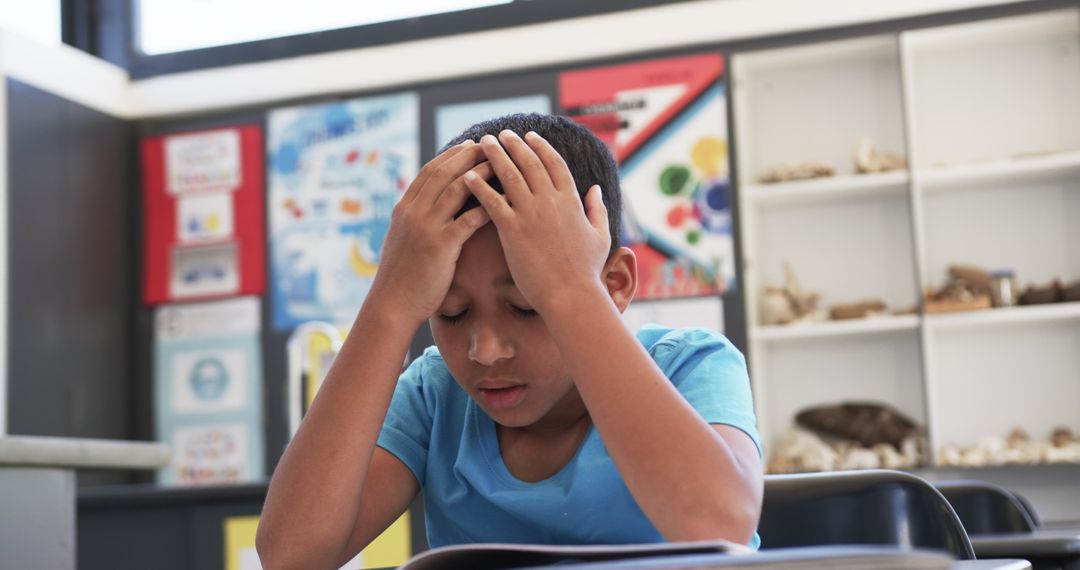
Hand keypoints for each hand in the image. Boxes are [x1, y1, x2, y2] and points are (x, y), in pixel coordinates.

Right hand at [366, 141, 492, 324]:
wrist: (392, 305)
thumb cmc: (401, 278)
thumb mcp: (402, 240)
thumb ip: (413, 221)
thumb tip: (426, 208)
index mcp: (404, 209)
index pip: (429, 171)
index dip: (451, 156)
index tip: (469, 146)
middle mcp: (413, 212)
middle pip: (444, 173)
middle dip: (468, 156)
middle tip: (490, 146)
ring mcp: (426, 228)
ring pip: (457, 189)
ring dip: (480, 174)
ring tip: (500, 165)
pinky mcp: (441, 246)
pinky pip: (468, 219)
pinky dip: (487, 206)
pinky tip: (504, 201)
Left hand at [464, 130, 610, 313]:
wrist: (571, 296)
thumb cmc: (586, 271)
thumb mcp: (600, 235)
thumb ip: (597, 209)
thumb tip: (595, 188)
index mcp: (571, 200)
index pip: (554, 163)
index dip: (540, 147)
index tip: (529, 136)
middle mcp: (550, 201)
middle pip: (529, 163)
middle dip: (514, 144)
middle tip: (501, 134)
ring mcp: (531, 214)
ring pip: (509, 175)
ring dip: (494, 156)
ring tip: (483, 144)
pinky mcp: (513, 230)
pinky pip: (492, 201)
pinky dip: (478, 186)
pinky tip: (466, 176)